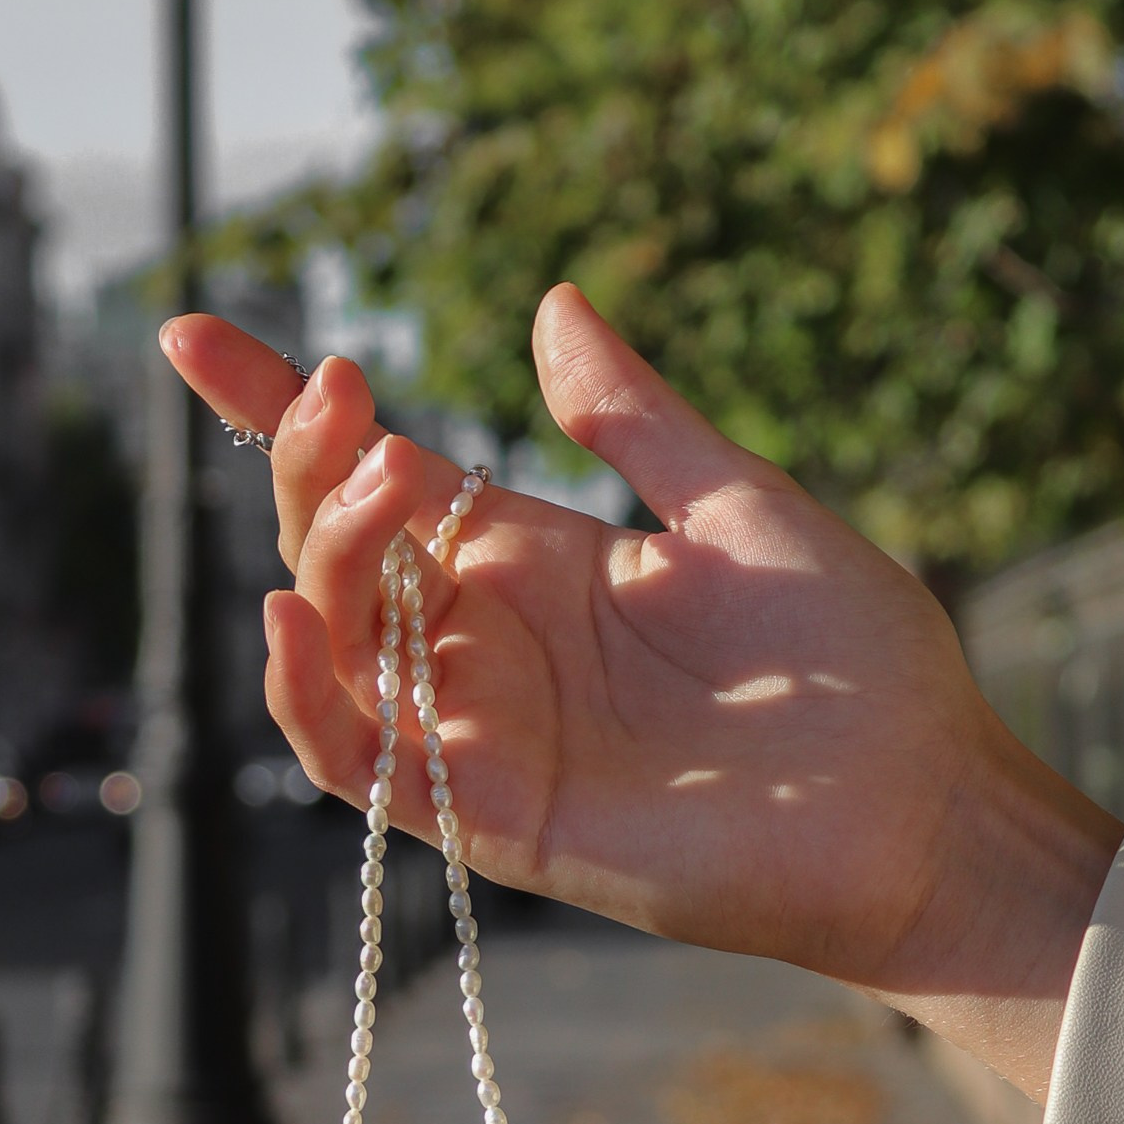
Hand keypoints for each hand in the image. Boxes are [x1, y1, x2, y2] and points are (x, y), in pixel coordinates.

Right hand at [162, 287, 1121, 1102]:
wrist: (931, 806)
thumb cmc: (862, 665)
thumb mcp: (742, 505)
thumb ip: (634, 420)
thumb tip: (552, 303)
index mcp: (539, 563)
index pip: (376, 482)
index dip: (277, 415)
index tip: (192, 338)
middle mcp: (492, 645)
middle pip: (339, 548)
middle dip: (310, 463)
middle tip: (349, 399)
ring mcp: (487, 733)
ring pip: (336, 645)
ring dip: (320, 558)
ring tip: (372, 483)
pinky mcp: (498, 820)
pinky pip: (364, 762)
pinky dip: (312, 693)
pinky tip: (298, 616)